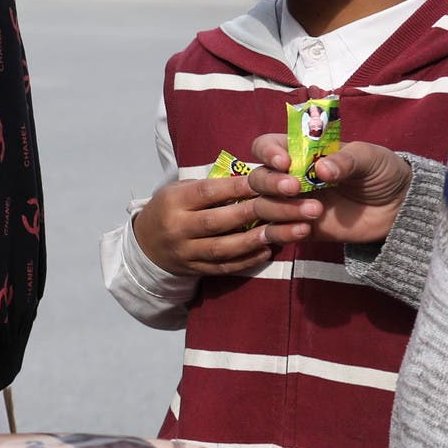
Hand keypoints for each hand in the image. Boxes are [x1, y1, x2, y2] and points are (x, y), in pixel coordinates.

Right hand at [131, 172, 303, 278]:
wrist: (145, 246)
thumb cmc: (172, 208)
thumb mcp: (182, 189)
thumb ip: (213, 187)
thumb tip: (256, 177)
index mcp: (174, 200)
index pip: (210, 192)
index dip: (242, 187)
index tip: (275, 181)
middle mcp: (177, 227)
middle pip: (222, 220)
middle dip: (264, 212)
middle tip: (302, 206)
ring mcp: (185, 252)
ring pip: (225, 247)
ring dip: (260, 238)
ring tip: (294, 231)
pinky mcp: (194, 270)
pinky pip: (224, 267)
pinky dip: (248, 260)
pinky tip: (269, 250)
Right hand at [242, 134, 416, 246]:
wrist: (399, 208)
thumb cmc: (382, 172)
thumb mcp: (370, 158)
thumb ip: (346, 160)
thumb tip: (322, 169)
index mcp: (301, 152)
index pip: (266, 146)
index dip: (267, 152)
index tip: (285, 162)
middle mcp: (289, 176)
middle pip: (257, 178)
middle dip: (271, 183)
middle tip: (295, 188)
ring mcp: (291, 204)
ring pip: (262, 206)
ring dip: (281, 209)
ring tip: (315, 212)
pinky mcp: (298, 228)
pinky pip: (274, 232)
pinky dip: (283, 232)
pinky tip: (305, 230)